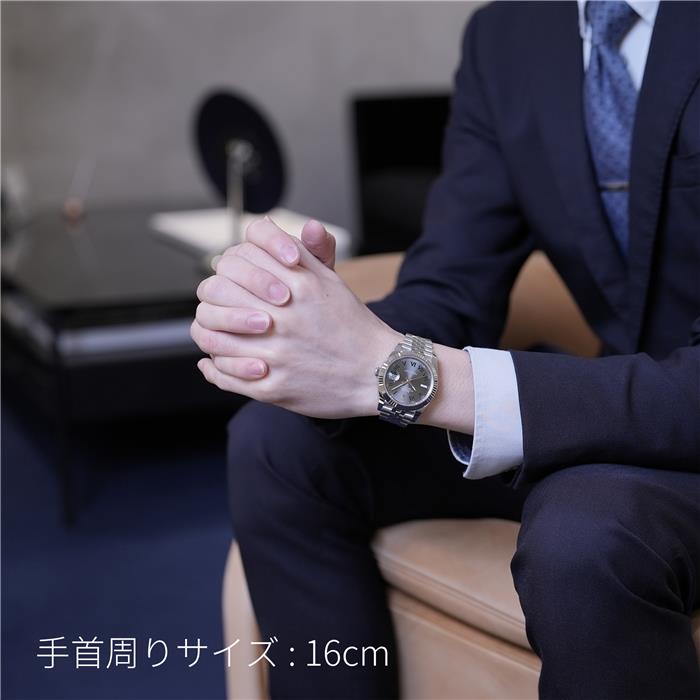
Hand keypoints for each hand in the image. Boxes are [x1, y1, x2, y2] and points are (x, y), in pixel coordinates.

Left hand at [191, 218, 400, 418]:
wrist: (377, 372)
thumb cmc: (352, 326)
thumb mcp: (333, 281)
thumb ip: (310, 252)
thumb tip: (304, 226)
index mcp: (297, 285)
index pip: (236, 260)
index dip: (229, 265)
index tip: (234, 275)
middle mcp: (283, 318)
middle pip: (216, 294)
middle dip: (214, 297)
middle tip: (219, 302)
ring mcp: (275, 355)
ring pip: (213, 336)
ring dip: (209, 332)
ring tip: (216, 332)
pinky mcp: (272, 388)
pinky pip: (224, 375)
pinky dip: (212, 368)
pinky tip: (213, 362)